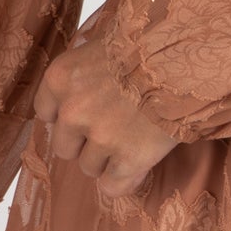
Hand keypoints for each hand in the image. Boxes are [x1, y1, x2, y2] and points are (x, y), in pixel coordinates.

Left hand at [34, 8, 179, 202]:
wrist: (185, 56)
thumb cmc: (148, 43)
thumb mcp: (103, 44)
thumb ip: (86, 70)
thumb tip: (88, 88)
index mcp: (61, 78)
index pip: (45, 113)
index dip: (67, 116)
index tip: (87, 112)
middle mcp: (73, 110)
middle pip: (65, 147)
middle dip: (86, 142)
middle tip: (114, 127)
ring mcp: (100, 137)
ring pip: (89, 168)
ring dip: (109, 159)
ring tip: (134, 139)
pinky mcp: (128, 159)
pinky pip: (112, 186)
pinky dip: (125, 179)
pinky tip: (138, 164)